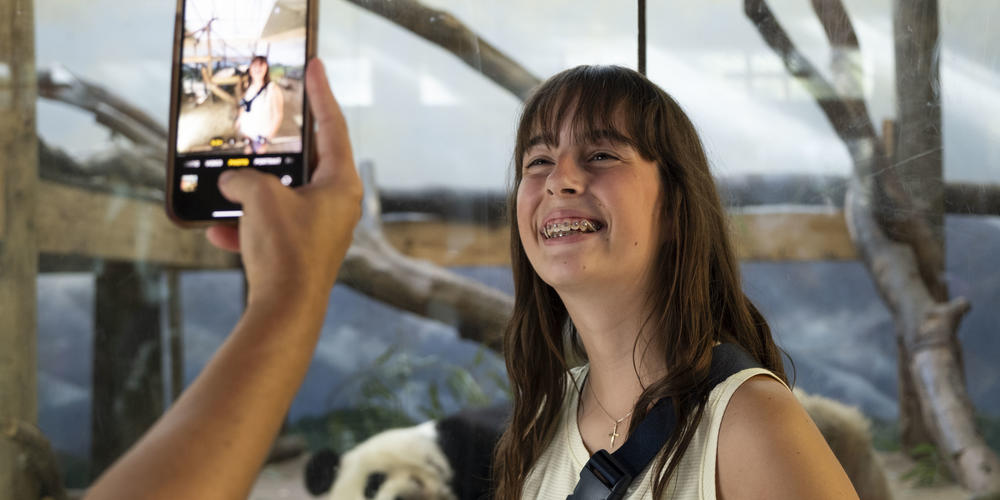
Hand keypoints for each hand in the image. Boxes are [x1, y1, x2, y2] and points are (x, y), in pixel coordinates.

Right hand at [206, 59, 361, 310]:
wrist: (285, 313)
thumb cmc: (286, 250)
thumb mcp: (260, 198)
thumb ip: (246, 178)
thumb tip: (233, 182)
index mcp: (342, 184)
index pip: (333, 126)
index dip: (322, 94)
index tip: (315, 67)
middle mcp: (338, 206)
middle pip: (306, 163)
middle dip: (277, 150)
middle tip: (265, 125)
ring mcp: (321, 231)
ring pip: (282, 198)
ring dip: (252, 194)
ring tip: (227, 188)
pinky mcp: (302, 253)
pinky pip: (270, 229)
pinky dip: (246, 227)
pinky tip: (219, 232)